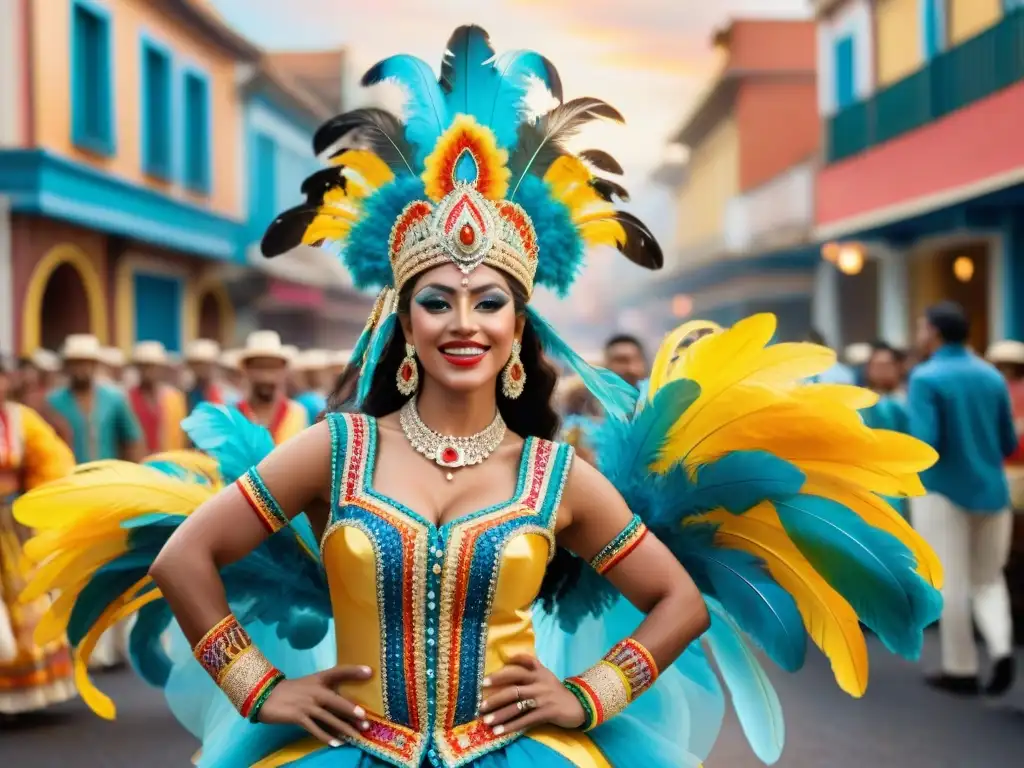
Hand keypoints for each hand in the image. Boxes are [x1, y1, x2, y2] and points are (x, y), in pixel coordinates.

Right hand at [257, 664, 373, 745]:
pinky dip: (326, 737)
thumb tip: (346, 699)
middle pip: (336, 701)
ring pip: (329, 718)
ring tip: (356, 735)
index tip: (369, 671)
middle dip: (351, 711)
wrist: (266, 695)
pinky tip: (337, 743)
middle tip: (365, 719)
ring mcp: (306, 705)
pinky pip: (315, 729)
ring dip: (343, 728)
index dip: (354, 671)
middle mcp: (315, 690)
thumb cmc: (293, 690)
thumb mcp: (310, 683)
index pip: (338, 671)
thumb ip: (326, 689)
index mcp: (319, 678)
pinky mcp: (298, 717)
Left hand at [478, 655, 585, 734]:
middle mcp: (539, 682)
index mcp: (539, 671)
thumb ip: (530, 668)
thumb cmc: (555, 690)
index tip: (486, 679)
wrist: (578, 705)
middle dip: (495, 695)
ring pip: (516, 705)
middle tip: (480, 702)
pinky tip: (500, 731)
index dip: (503, 669)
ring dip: (500, 714)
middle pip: (513, 686)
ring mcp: (542, 697)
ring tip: (486, 720)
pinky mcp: (546, 712)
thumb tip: (507, 661)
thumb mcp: (545, 675)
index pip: (520, 664)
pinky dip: (511, 726)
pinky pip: (525, 720)